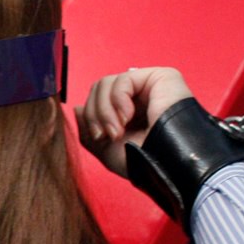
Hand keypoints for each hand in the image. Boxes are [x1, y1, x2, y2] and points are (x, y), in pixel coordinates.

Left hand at [74, 67, 192, 176]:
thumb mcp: (105, 149)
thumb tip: (76, 107)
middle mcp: (138, 97)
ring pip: (106, 83)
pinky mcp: (160, 77)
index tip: (98, 137)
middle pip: (98, 89)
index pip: (96, 99)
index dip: (90, 116)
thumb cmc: (144, 161)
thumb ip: (88, 130)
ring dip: (105, 111)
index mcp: (127, 112)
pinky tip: (128, 117)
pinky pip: (123, 80)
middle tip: (106, 134)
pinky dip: (118, 100)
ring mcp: (149, 85)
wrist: (167, 166)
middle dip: (95, 114)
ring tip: (118, 130)